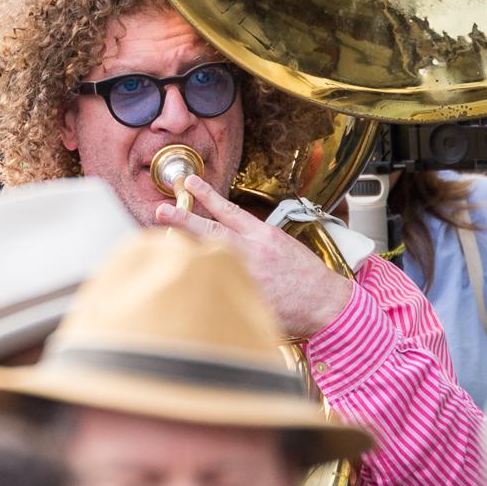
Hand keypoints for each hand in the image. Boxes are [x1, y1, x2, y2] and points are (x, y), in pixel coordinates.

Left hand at [153, 173, 352, 339]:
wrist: (326, 302)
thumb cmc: (306, 276)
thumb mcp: (281, 246)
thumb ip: (253, 240)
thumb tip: (225, 238)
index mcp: (263, 235)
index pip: (229, 210)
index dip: (207, 195)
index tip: (189, 183)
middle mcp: (253, 252)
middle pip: (212, 232)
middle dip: (184, 219)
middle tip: (162, 210)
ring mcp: (247, 276)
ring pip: (211, 260)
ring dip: (185, 253)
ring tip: (160, 247)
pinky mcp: (246, 298)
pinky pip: (220, 290)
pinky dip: (203, 288)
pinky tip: (185, 288)